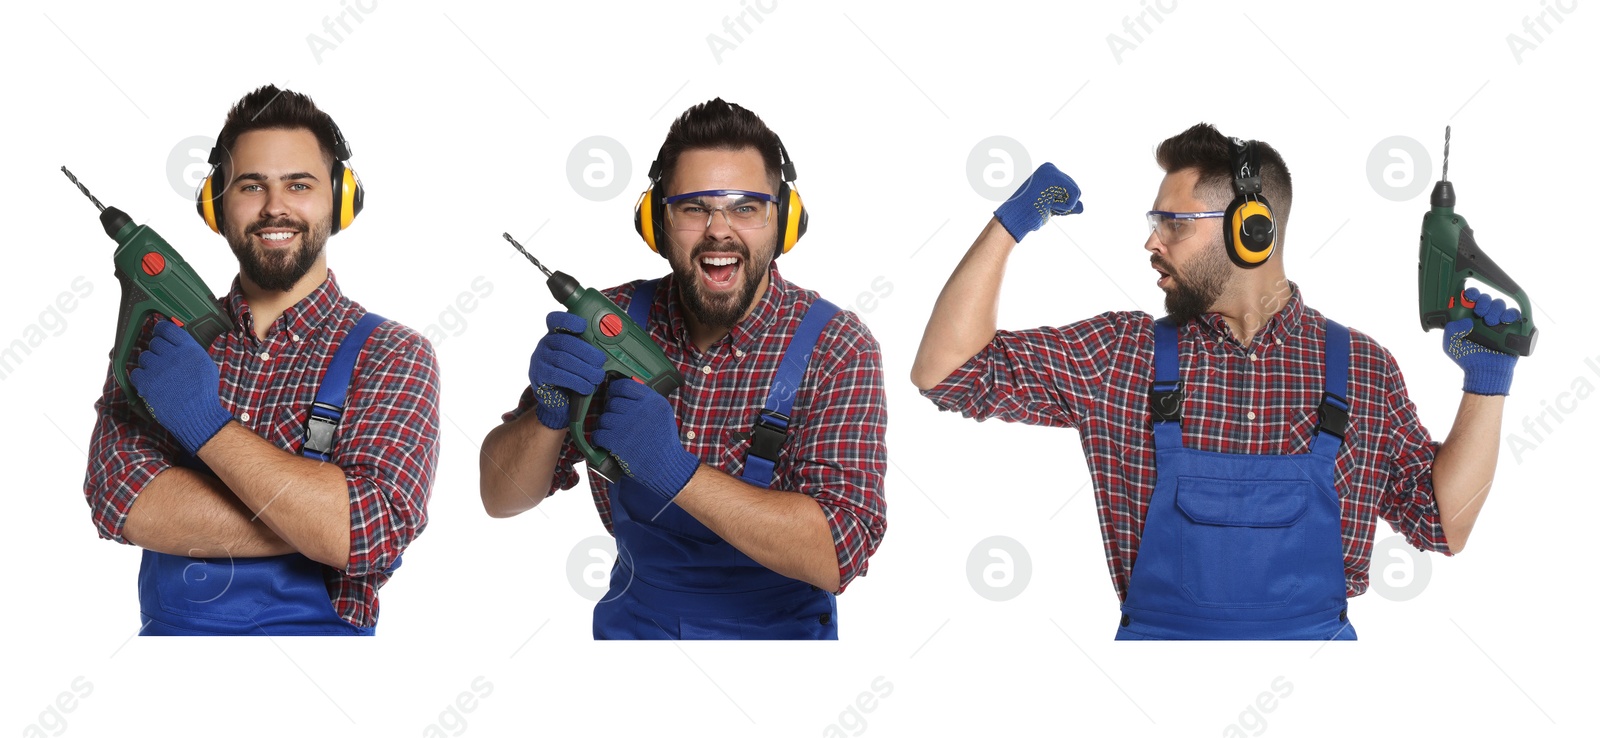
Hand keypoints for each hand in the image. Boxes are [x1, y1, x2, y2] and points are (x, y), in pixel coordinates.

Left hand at [130, 320, 232, 454]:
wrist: (197, 416)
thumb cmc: (203, 392)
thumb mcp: (206, 365)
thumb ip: (191, 350)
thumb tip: (177, 339)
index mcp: (189, 349)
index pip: (167, 328)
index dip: (161, 331)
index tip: (161, 335)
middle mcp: (173, 356)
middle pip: (154, 342)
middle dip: (158, 351)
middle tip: (164, 362)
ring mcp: (158, 369)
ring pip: (144, 357)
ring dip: (150, 365)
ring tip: (160, 376)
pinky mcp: (146, 383)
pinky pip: (136, 373)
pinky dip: (142, 379)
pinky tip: (153, 385)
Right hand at [529, 311, 606, 429]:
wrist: (560, 402)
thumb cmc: (574, 376)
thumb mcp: (582, 359)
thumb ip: (589, 350)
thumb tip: (609, 348)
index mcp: (555, 335)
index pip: (556, 320)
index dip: (569, 320)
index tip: (584, 325)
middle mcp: (544, 344)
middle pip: (565, 341)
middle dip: (587, 351)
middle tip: (601, 361)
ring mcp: (539, 360)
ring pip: (563, 359)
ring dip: (584, 369)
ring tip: (598, 376)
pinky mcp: (539, 377)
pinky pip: (558, 375)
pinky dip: (576, 381)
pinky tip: (587, 386)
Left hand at [592, 378, 699, 501]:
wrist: (667, 467)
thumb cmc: (664, 442)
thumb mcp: (663, 414)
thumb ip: (646, 401)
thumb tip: (623, 391)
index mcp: (652, 401)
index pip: (624, 385)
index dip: (615, 391)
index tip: (614, 397)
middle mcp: (640, 410)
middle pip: (612, 403)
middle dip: (611, 412)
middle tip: (615, 421)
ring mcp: (628, 426)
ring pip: (603, 418)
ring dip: (604, 426)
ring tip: (611, 433)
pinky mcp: (618, 441)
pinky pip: (598, 434)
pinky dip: (599, 439)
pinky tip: (604, 442)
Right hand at [993, 162, 1083, 241]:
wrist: (1015, 217)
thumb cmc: (1030, 213)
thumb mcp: (1051, 206)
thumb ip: (1066, 204)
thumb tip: (1082, 207)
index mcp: (1047, 171)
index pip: (1070, 188)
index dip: (1062, 202)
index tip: (1046, 205)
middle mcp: (1050, 168)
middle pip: (1076, 189)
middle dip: (1065, 203)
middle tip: (1045, 206)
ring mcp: (1053, 172)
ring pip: (1076, 192)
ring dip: (1064, 206)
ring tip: (1046, 205)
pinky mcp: (1055, 178)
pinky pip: (1074, 195)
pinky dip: (1065, 206)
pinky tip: (1049, 205)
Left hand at [1443, 287, 1520, 395]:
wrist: (1485, 371)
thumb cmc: (1468, 359)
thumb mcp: (1451, 344)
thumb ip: (1450, 330)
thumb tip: (1466, 320)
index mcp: (1469, 318)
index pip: (1472, 299)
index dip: (1472, 294)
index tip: (1469, 297)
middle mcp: (1484, 318)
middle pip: (1487, 298)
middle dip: (1483, 302)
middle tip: (1479, 312)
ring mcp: (1499, 322)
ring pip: (1500, 304)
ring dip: (1495, 309)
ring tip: (1491, 322)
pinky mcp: (1512, 328)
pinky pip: (1514, 314)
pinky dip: (1510, 313)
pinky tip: (1504, 320)